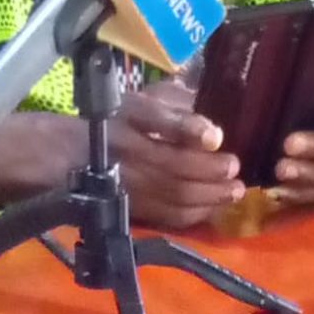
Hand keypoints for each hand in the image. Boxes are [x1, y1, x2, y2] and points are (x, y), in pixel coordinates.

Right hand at [110, 80, 244, 228]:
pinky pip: (168, 215)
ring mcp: (128, 181)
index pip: (157, 119)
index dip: (188, 129)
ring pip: (174, 193)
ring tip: (234, 190)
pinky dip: (195, 212)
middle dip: (209, 169)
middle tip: (234, 166)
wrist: (79, 151)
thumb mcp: (146, 98)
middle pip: (172, 163)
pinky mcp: (131, 205)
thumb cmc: (123, 117)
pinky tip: (214, 206)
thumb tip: (212, 111)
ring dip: (209, 195)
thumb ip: (177, 100)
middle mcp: (127, 148)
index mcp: (130, 114)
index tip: (216, 136)